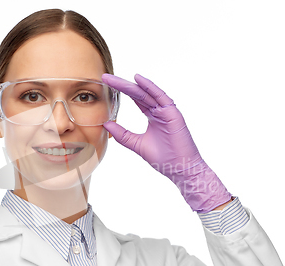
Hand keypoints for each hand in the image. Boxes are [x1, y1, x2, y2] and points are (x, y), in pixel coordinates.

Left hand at [102, 73, 230, 212]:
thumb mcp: (136, 144)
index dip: (121, 91)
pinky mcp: (173, 114)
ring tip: (114, 79)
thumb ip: (122, 134)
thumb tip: (106, 124)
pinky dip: (150, 87)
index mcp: (153, 116)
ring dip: (131, 84)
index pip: (135, 99)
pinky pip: (161, 97)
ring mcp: (166, 111)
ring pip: (147, 93)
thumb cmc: (163, 158)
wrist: (179, 169)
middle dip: (121, 85)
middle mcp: (159, 111)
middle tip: (105, 77)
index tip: (106, 85)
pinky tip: (138, 80)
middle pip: (138, 93)